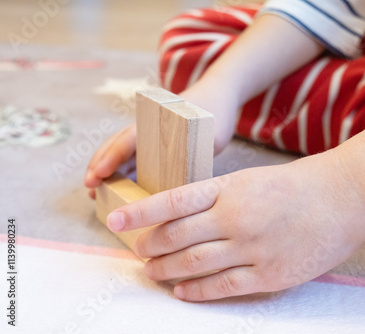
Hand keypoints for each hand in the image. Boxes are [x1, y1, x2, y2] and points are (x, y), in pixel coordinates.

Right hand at [84, 84, 238, 198]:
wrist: (217, 97)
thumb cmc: (214, 113)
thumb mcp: (212, 134)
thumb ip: (200, 157)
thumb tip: (188, 188)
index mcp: (158, 120)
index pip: (129, 139)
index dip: (112, 157)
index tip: (99, 173)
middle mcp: (149, 128)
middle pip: (117, 146)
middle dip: (100, 166)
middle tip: (88, 187)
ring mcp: (151, 138)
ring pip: (122, 155)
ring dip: (107, 173)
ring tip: (94, 195)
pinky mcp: (157, 148)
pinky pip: (134, 162)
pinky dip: (123, 175)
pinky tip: (116, 192)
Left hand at [106, 153, 364, 300]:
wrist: (348, 195)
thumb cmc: (303, 183)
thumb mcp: (255, 179)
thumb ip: (222, 197)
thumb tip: (188, 217)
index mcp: (231, 188)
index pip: (173, 201)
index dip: (141, 213)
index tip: (116, 221)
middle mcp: (235, 217)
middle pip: (177, 236)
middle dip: (150, 246)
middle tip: (136, 252)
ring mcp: (252, 247)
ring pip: (194, 263)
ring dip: (166, 270)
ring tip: (152, 272)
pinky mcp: (270, 274)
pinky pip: (222, 286)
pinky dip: (196, 291)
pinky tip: (182, 291)